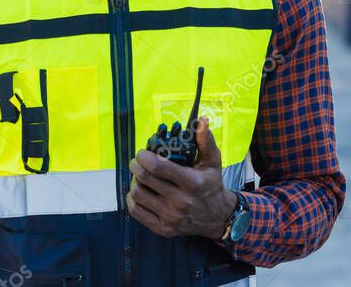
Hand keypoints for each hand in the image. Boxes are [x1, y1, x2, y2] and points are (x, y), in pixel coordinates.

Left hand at [126, 116, 235, 239]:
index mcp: (192, 183)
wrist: (217, 218)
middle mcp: (181, 202)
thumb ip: (205, 141)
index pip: (158, 167)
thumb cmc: (211, 185)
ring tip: (141, 177)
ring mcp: (171, 218)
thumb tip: (202, 120)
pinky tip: (141, 191)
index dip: (144, 156)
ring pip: (137, 194)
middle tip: (137, 162)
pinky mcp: (163, 229)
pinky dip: (133, 199)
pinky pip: (136, 211)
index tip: (142, 153)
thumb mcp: (212, 162)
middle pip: (144, 179)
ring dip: (134, 182)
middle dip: (136, 166)